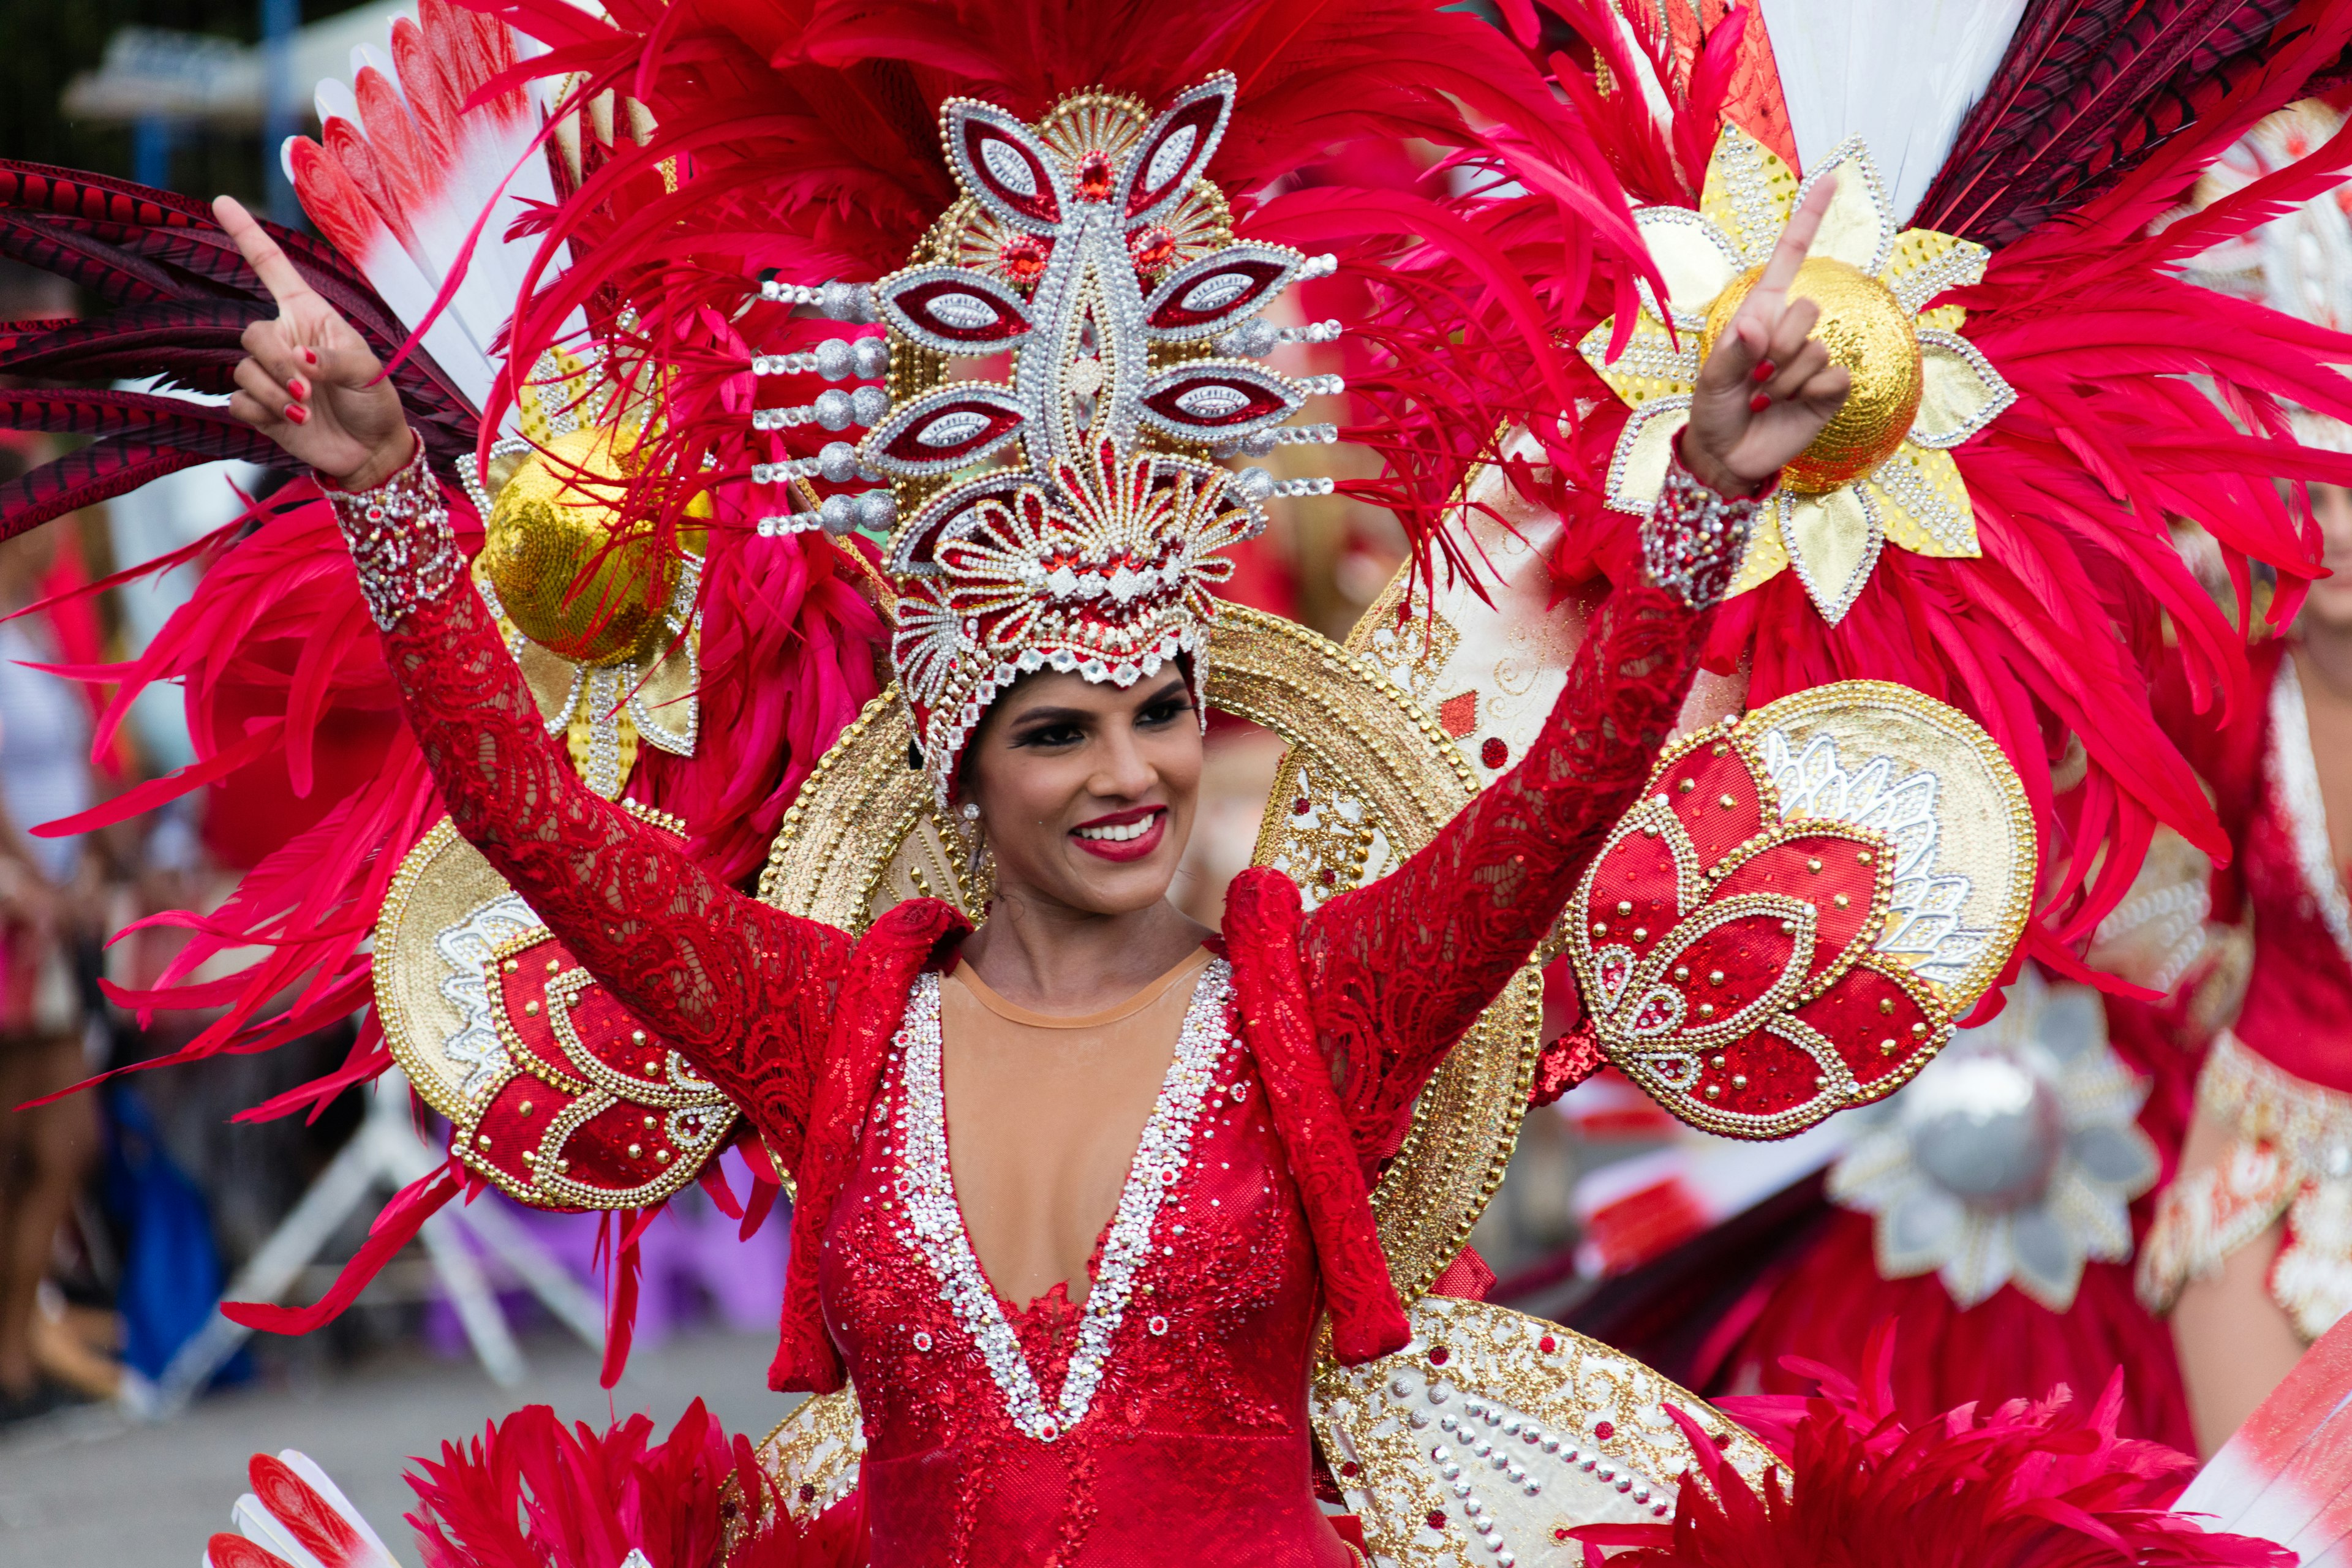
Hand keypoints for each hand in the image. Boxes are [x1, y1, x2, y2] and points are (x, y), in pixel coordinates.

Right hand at [215, 195, 414, 490]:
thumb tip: (299, 360)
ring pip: (242, 369)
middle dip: (276, 362)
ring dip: (273, 393)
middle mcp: (284, 340)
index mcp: (309, 316)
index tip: (222, 201)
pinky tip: (291, 423)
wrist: (371, 451)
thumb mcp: (368, 371)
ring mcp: (268, 373)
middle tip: (307, 389)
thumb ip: (335, 360)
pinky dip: (263, 413)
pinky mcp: (259, 407)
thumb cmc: (374, 401)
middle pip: (251, 333)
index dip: (247, 235)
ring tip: (306, 411)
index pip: (271, 268)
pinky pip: (238, 401)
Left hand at [1679, 177, 1851, 497]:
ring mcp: (1812, 358)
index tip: (1830, 179)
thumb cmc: (1714, 410)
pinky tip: (1789, 406)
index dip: (1809, 219)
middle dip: (1777, 344)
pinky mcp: (1830, 388)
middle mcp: (1790, 330)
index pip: (1790, 258)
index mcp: (1761, 313)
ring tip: (1765, 396)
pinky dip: (1806, 394)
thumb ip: (1734, 351)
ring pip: (1815, 347)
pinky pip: (1832, 375)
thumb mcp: (1712, 380)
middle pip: (1806, 308)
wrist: (1728, 455)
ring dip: (1784, 378)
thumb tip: (1756, 326)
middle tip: (1755, 376)